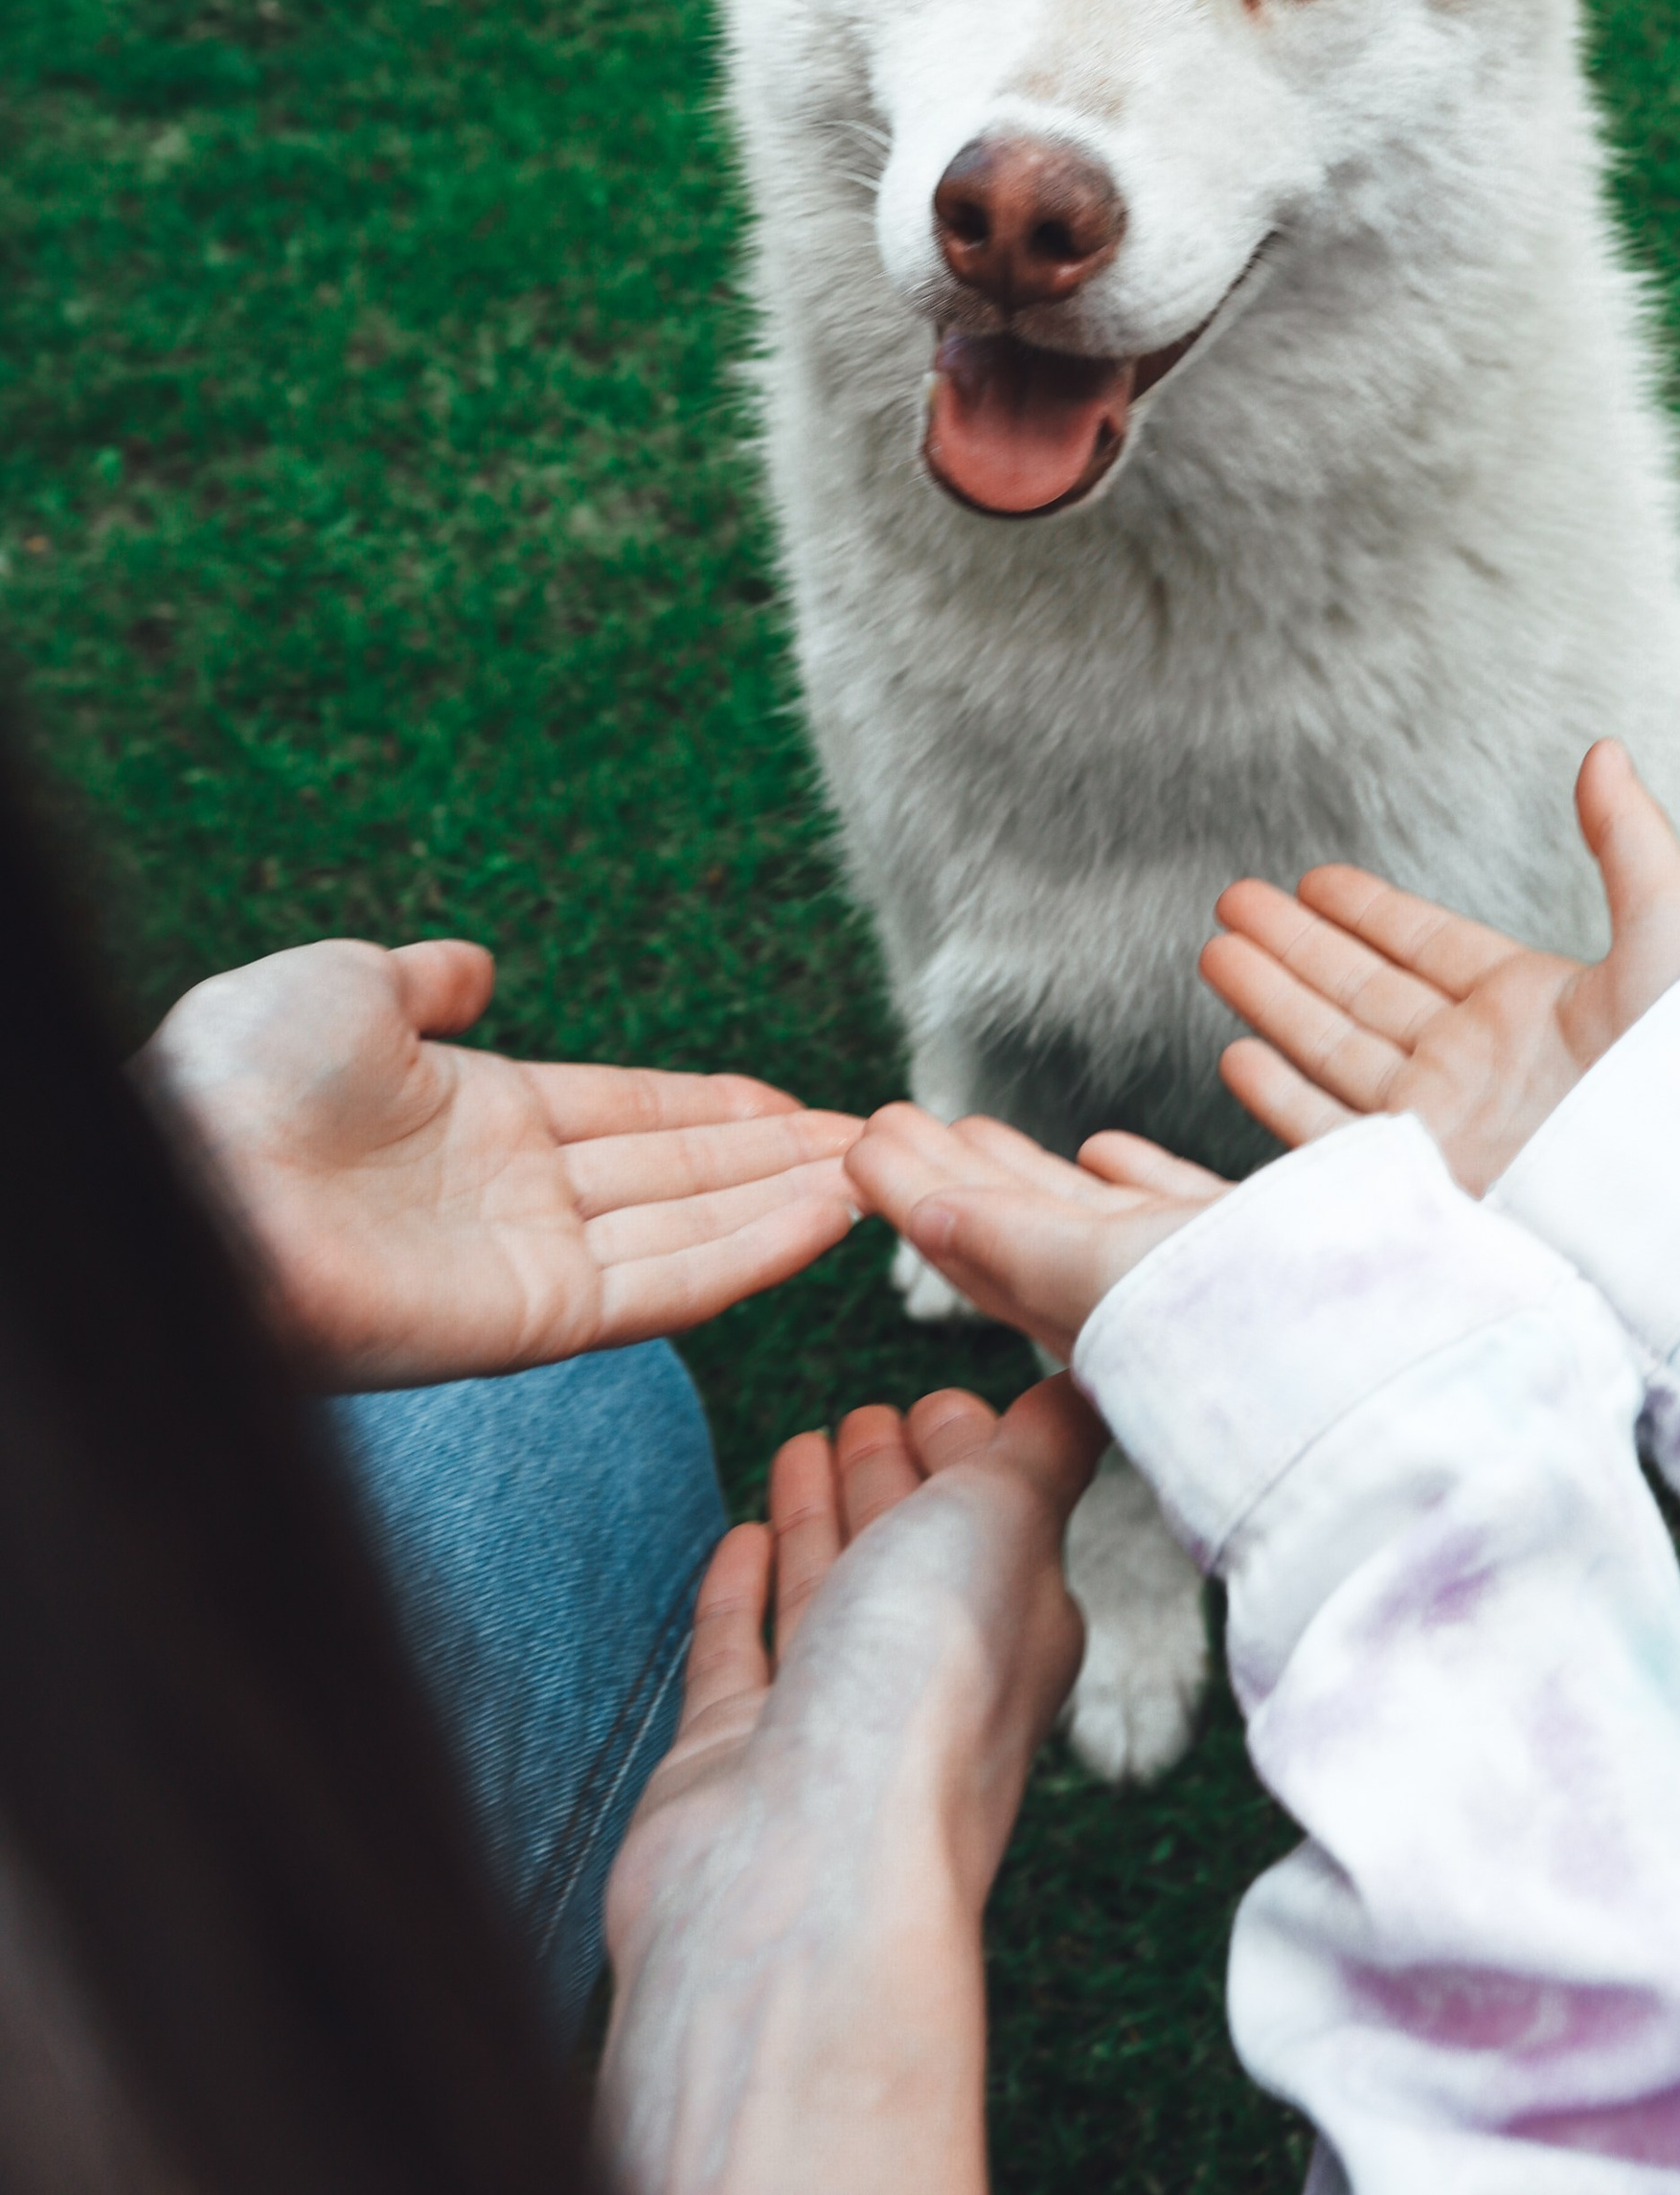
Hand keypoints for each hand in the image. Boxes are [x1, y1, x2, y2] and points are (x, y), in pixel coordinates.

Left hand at [142, 938, 860, 1388]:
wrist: (181, 1173)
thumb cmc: (239, 1077)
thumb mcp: (345, 988)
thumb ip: (423, 982)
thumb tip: (475, 965)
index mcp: (478, 1118)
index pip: (637, 1117)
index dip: (726, 1111)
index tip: (813, 1107)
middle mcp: (516, 1199)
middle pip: (683, 1178)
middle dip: (784, 1160)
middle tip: (888, 1145)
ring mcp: (526, 1265)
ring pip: (693, 1233)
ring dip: (789, 1205)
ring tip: (885, 1176)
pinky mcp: (529, 1323)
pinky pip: (662, 1287)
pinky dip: (750, 1255)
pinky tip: (826, 1218)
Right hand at [601, 1379, 1104, 2194]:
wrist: (801, 1879)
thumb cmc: (922, 1694)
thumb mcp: (1005, 1523)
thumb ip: (1041, 1449)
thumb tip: (1087, 1391)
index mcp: (1015, 1622)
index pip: (997, 1513)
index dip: (971, 1449)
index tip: (938, 1392)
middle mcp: (928, 1674)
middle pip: (910, 1552)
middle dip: (892, 1477)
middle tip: (865, 1407)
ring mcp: (827, 1719)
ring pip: (826, 1594)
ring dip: (817, 1518)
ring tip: (801, 1444)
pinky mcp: (735, 1753)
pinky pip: (741, 1653)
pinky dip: (741, 1593)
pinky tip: (738, 1538)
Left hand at [846, 1105, 1227, 1358]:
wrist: (1400, 1349)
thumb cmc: (1242, 1325)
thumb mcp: (1109, 1276)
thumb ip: (1019, 1248)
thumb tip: (926, 1219)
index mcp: (1081, 1311)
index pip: (969, 1244)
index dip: (910, 1193)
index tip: (858, 1148)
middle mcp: (1126, 1298)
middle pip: (1012, 1223)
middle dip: (948, 1172)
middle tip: (892, 1118)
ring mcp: (1189, 1268)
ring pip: (1081, 1212)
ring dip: (1022, 1171)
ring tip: (972, 1129)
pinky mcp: (1252, 1241)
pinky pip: (1169, 1201)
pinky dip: (1131, 1171)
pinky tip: (1104, 1149)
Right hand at [1202, 740, 1679, 1194]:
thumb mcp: (1670, 931)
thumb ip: (1626, 840)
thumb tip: (1605, 749)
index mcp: (1533, 1006)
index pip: (1426, 946)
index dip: (1366, 911)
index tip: (1313, 880)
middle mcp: (1480, 1065)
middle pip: (1364, 990)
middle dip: (1295, 946)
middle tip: (1233, 901)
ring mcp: (1449, 1125)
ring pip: (1336, 1047)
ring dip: (1274, 1000)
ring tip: (1216, 951)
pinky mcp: (1427, 1184)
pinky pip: (1336, 1135)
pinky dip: (1283, 1096)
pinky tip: (1239, 1053)